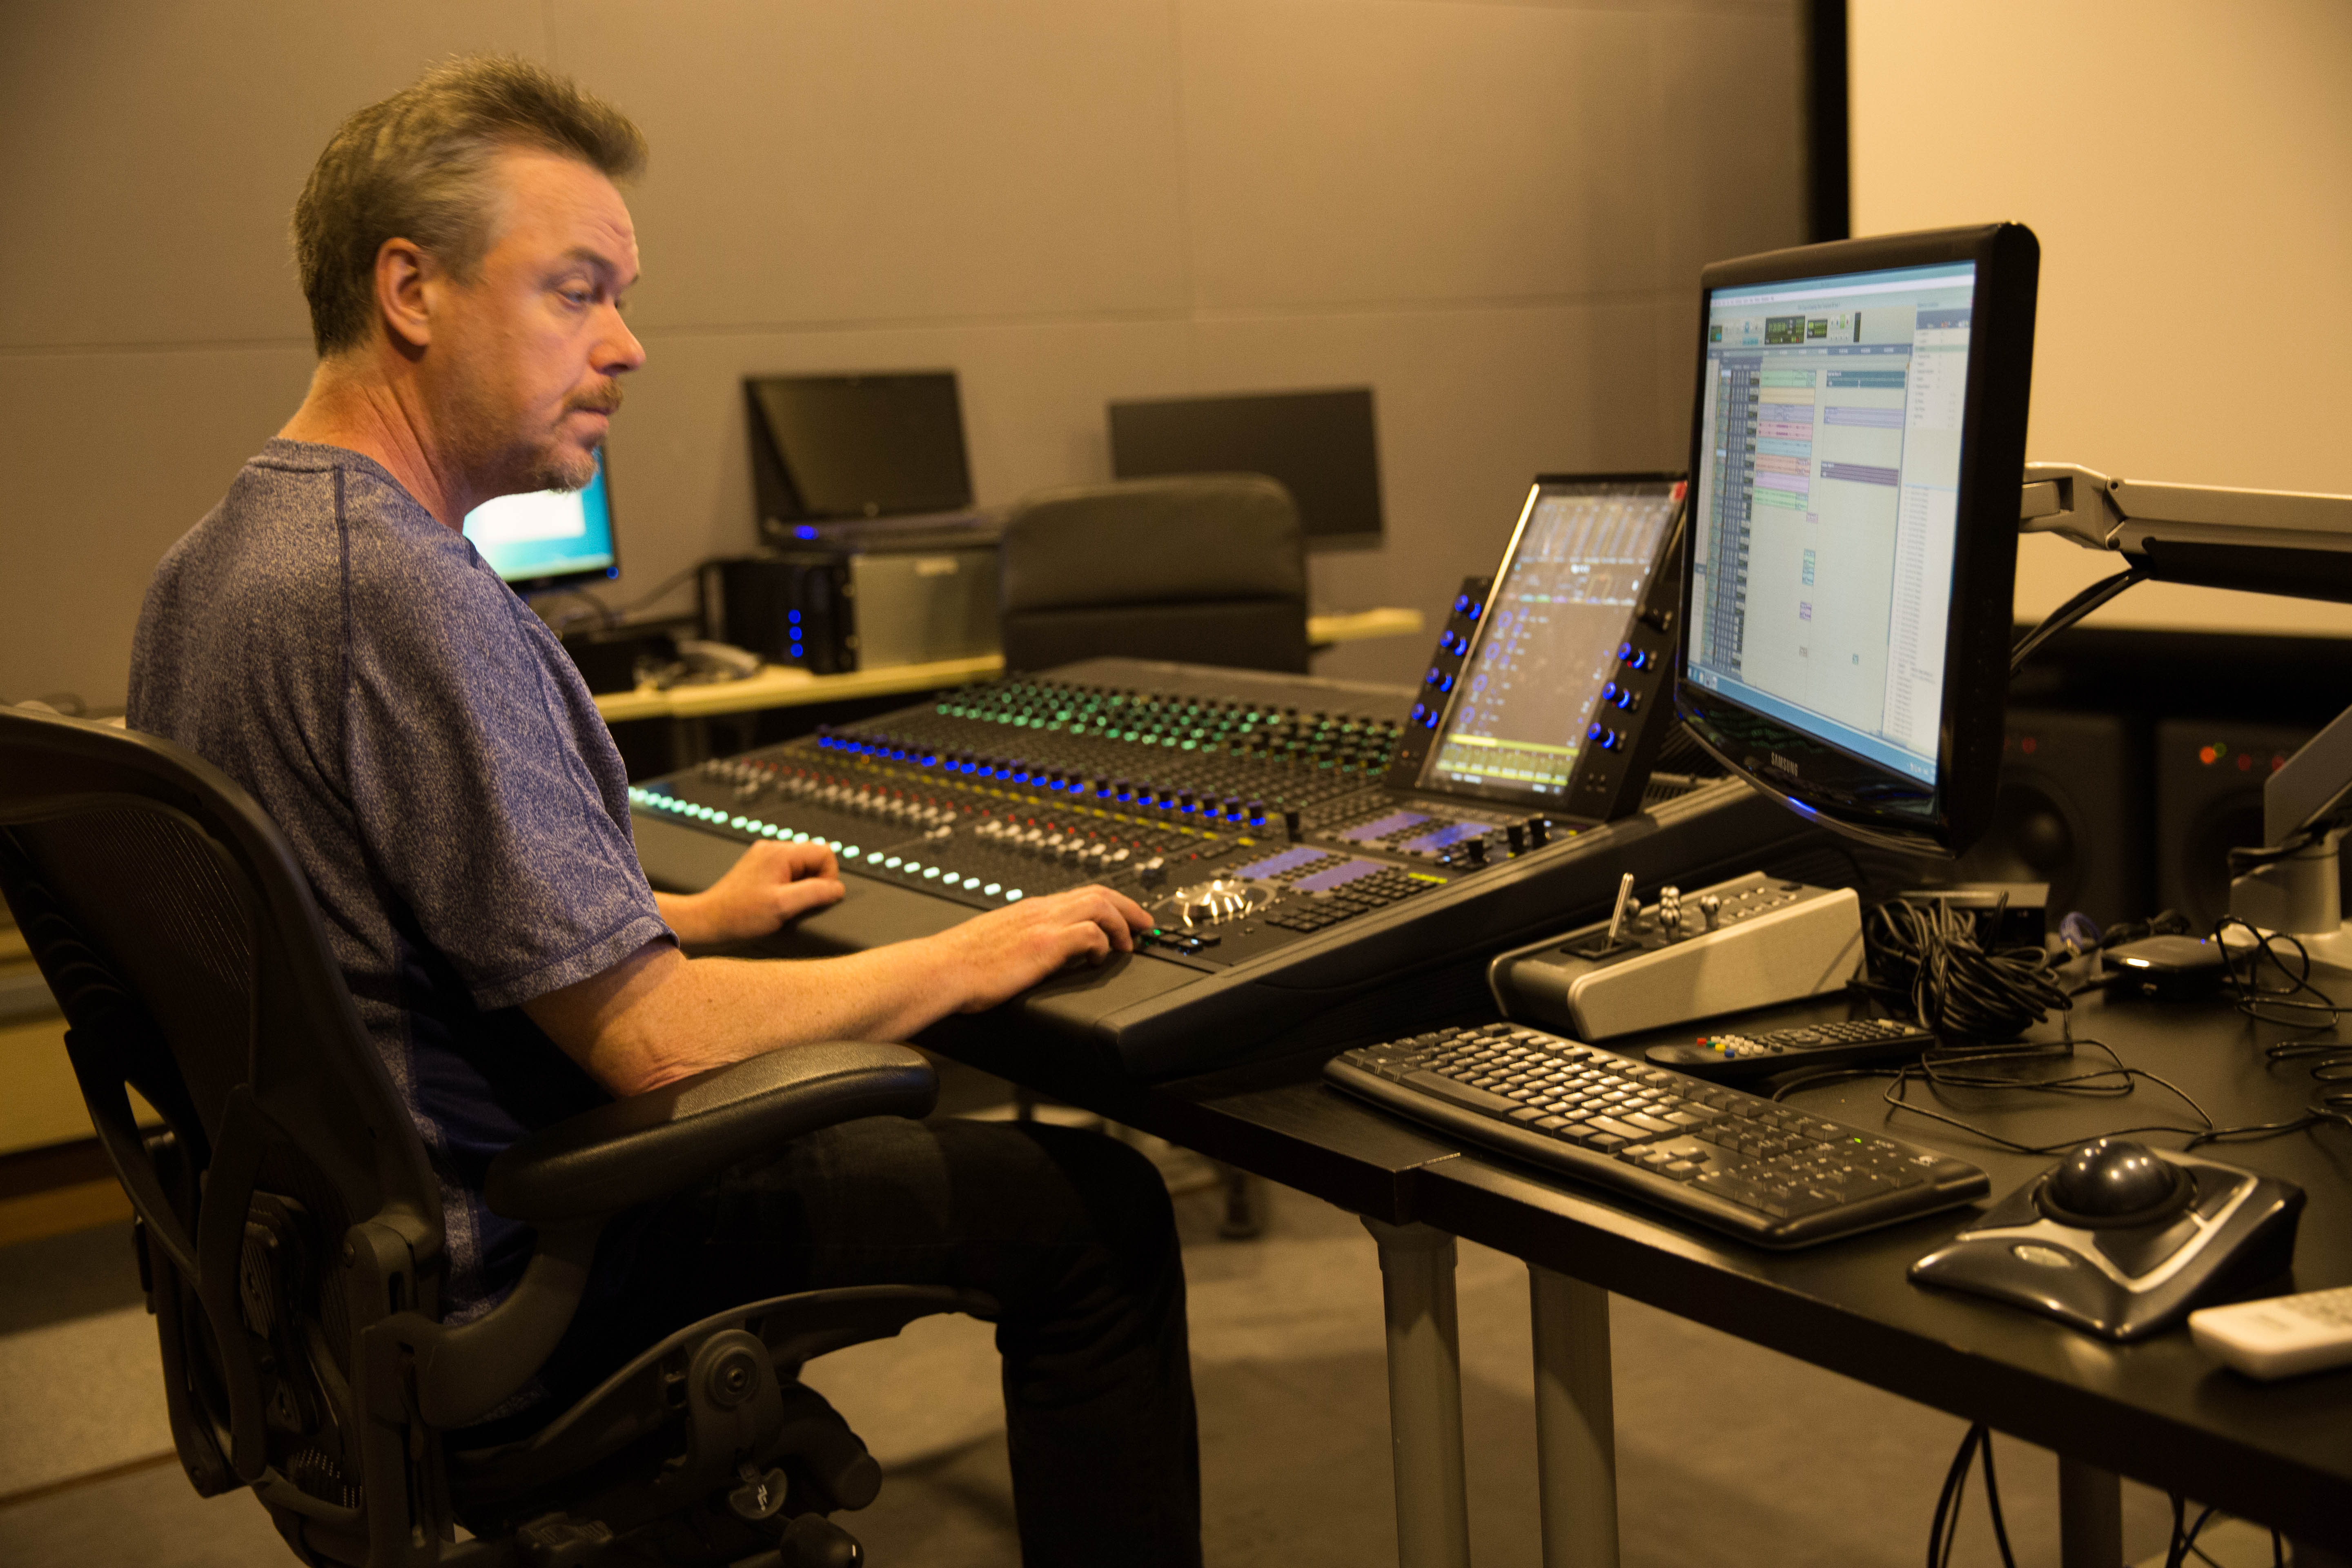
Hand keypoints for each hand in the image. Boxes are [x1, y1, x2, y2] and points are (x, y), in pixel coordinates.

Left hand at [659, 839, 843, 944]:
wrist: (708, 921)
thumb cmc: (739, 915)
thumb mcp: (783, 906)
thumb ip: (815, 893)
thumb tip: (838, 888)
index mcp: (780, 853)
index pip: (825, 852)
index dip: (828, 876)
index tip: (815, 897)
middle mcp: (772, 849)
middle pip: (814, 858)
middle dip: (814, 882)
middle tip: (797, 903)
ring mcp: (764, 858)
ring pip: (801, 867)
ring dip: (800, 887)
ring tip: (784, 904)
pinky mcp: (758, 869)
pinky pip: (787, 873)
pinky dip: (788, 888)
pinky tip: (775, 902)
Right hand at [926, 884, 1153, 1013]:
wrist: (939, 970)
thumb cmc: (959, 965)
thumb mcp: (998, 943)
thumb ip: (1021, 940)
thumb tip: (1036, 953)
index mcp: (1030, 909)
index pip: (1080, 893)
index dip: (1110, 901)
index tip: (1127, 915)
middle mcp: (1039, 910)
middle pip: (1098, 892)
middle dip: (1129, 906)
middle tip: (1146, 925)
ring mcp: (1042, 924)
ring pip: (1099, 905)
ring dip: (1121, 923)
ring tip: (1129, 945)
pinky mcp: (1043, 943)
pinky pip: (1089, 933)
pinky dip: (1103, 944)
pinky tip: (1100, 959)